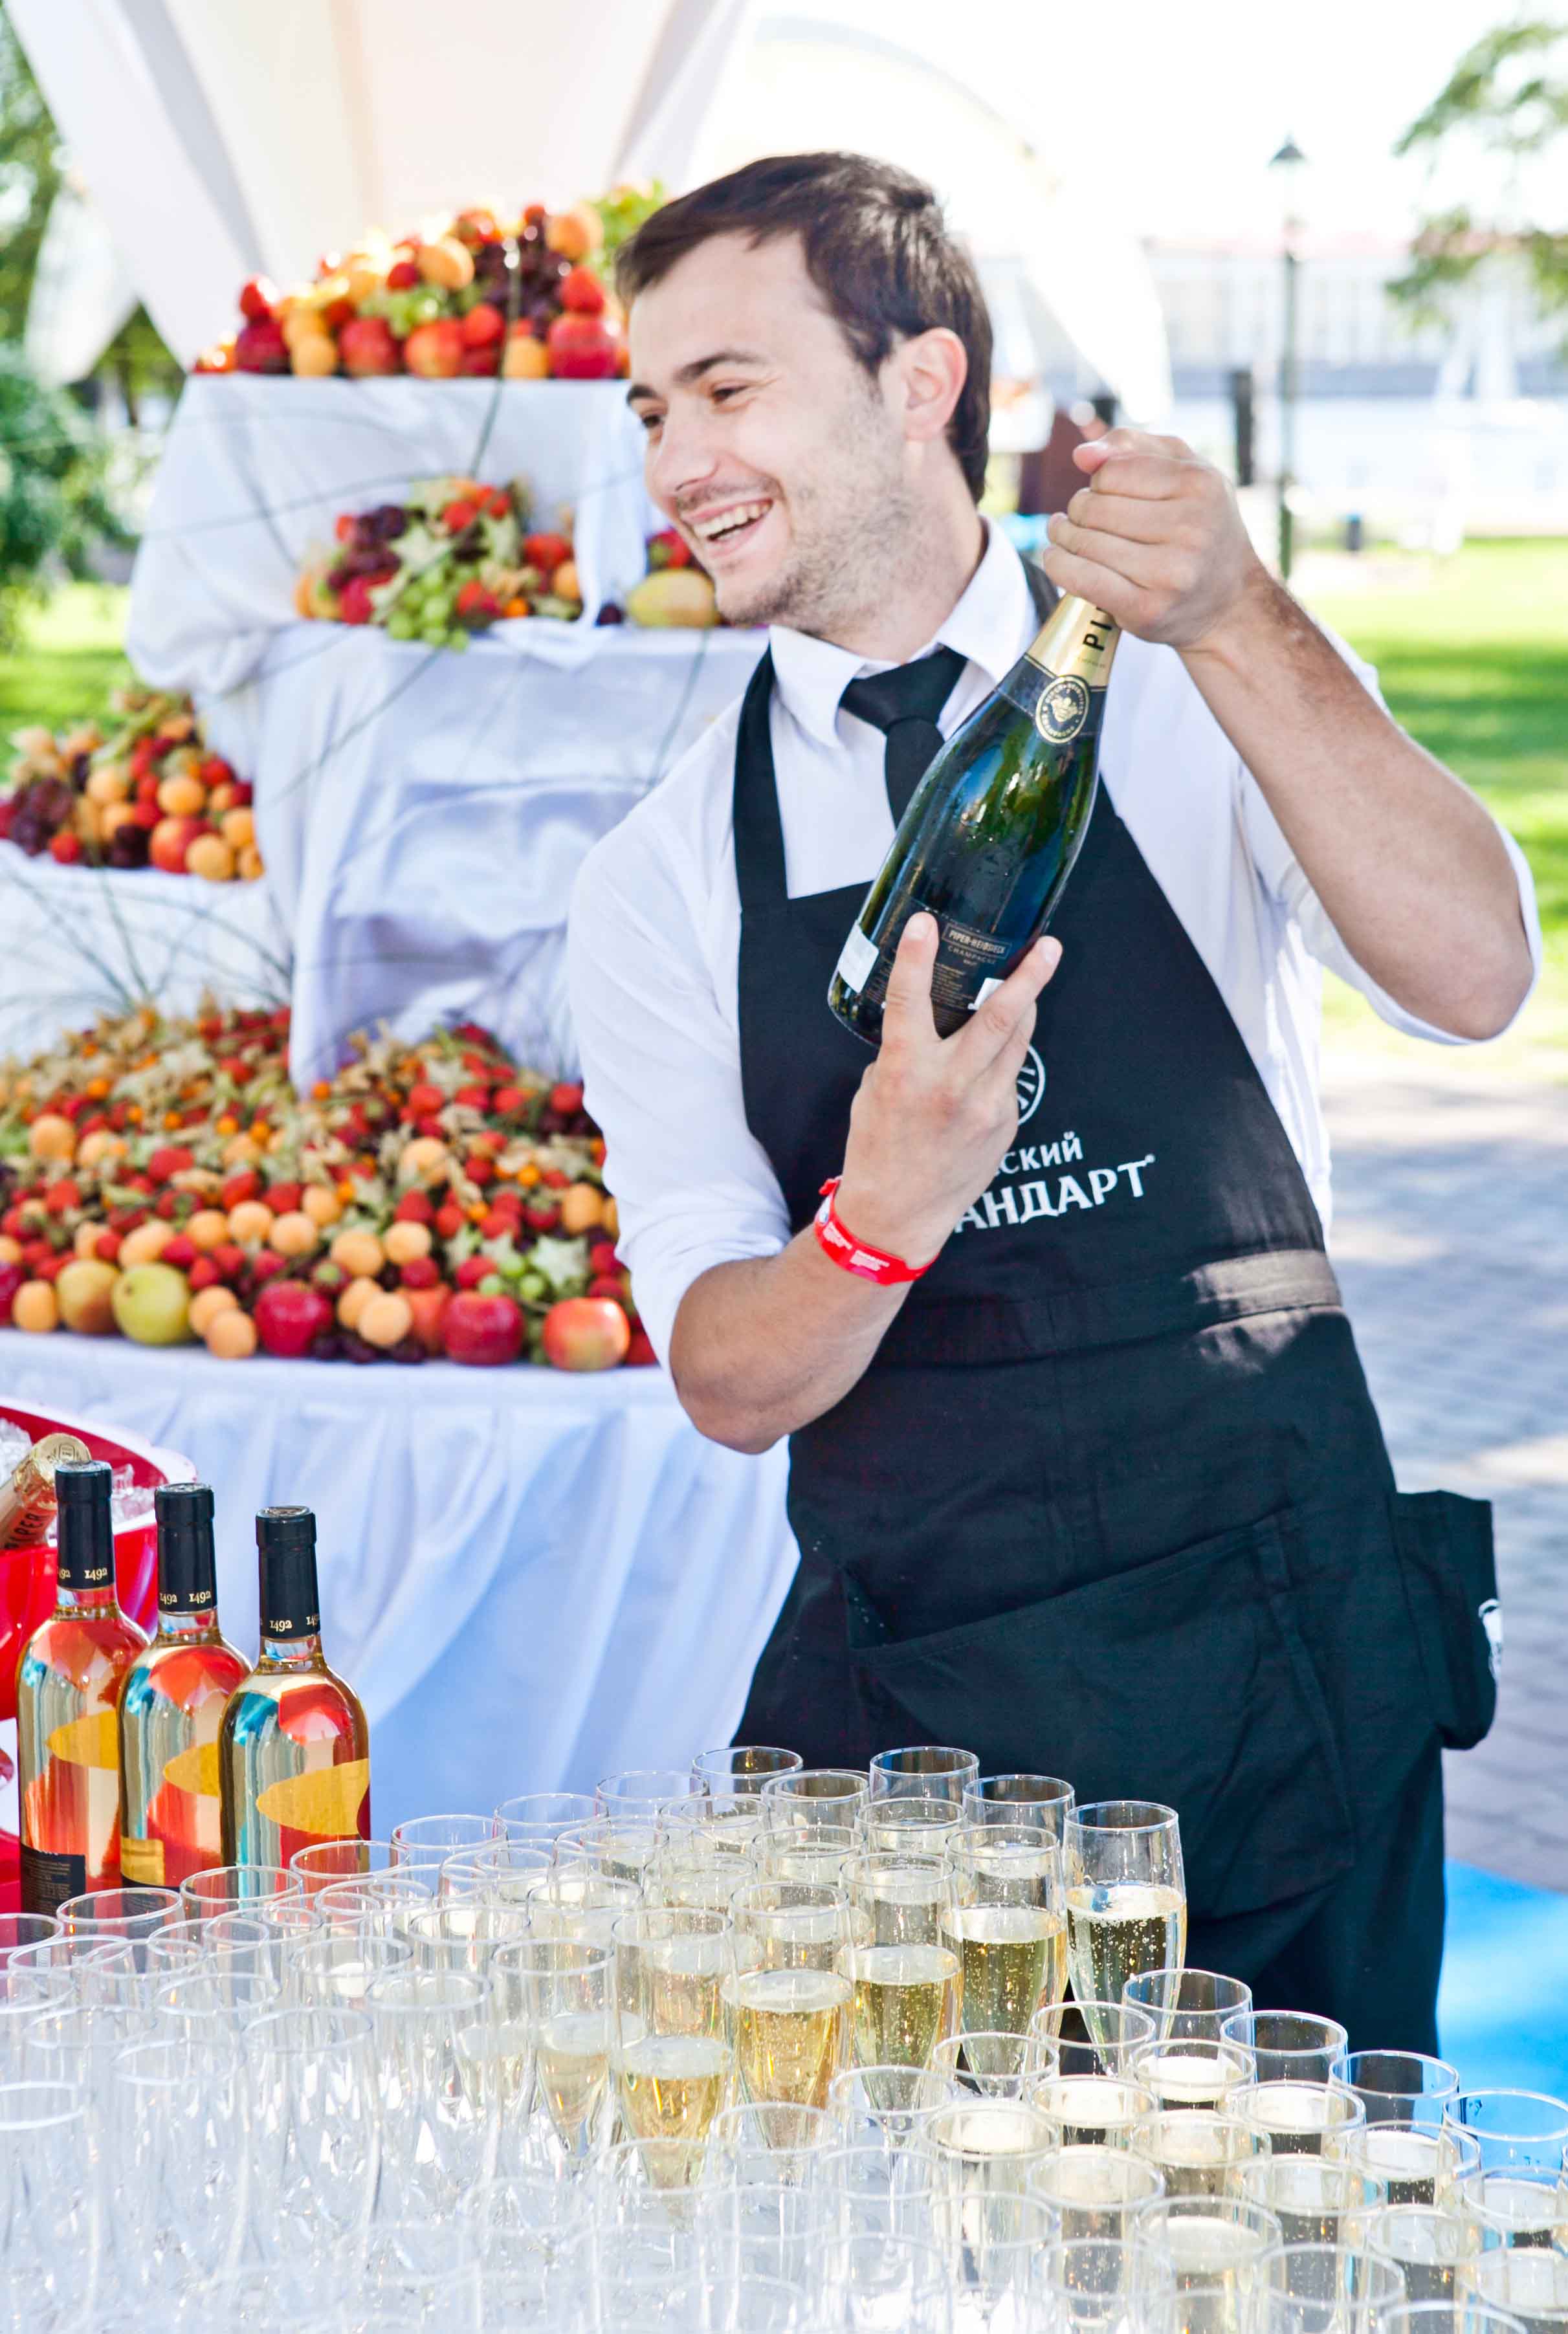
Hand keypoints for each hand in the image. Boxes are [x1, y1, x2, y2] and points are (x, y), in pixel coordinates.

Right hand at [833, 914, 1061, 1266]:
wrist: (899, 1214)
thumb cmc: (878, 1149)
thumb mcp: (875, 1091)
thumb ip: (904, 1053)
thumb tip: (933, 1024)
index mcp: (906, 1072)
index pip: (910, 1001)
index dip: (917, 957)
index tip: (926, 922)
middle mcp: (951, 1085)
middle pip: (1001, 1016)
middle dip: (1030, 976)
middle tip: (1049, 946)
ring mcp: (986, 1106)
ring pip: (1018, 1042)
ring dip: (1025, 1009)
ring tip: (1029, 984)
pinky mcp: (1006, 1124)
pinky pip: (1011, 1076)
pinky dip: (1004, 1059)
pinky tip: (991, 1060)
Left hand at [1042, 426, 1268, 651]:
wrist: (1230, 600)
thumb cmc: (1201, 525)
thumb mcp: (1183, 471)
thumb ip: (1133, 447)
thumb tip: (1081, 454)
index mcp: (1200, 485)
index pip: (1112, 471)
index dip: (1099, 481)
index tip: (1107, 493)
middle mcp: (1191, 528)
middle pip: (1094, 507)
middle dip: (1079, 509)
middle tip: (1084, 518)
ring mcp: (1170, 573)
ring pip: (1084, 542)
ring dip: (1063, 537)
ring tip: (1067, 536)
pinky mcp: (1147, 609)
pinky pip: (1083, 579)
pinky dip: (1059, 565)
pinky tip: (1056, 557)